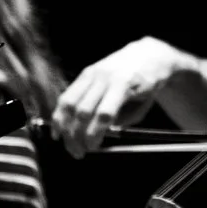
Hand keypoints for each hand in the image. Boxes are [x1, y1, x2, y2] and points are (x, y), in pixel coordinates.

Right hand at [50, 37, 187, 157]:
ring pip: (69, 103)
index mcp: (124, 85)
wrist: (147, 55)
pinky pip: (67, 96)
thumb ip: (124, 121)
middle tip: (79, 153)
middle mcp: (106, 77)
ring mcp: (93, 73)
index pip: (104, 114)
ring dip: (64, 128)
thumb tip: (100, 137)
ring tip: (68, 145)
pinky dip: (59, 115)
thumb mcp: (144, 104)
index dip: (95, 134)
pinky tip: (58, 130)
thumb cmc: (148, 84)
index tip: (93, 148)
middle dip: (78, 135)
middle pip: (83, 111)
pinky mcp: (85, 73)